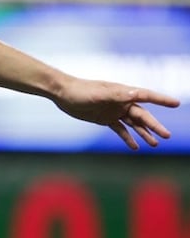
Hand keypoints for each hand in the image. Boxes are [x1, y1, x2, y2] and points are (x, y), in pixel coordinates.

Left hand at [55, 79, 180, 149]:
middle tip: (166, 136)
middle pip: (142, 115)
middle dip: (155, 126)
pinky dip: (128, 138)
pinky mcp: (105, 119)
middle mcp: (121, 102)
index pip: (147, 96)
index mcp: (123, 93)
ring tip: (155, 144)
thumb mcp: (99, 93)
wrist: (63, 93)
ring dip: (144, 133)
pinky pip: (120, 130)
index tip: (176, 103)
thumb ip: (117, 94)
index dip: (162, 100)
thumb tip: (136, 93)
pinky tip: (135, 146)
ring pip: (134, 124)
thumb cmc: (81, 90)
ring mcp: (114, 111)